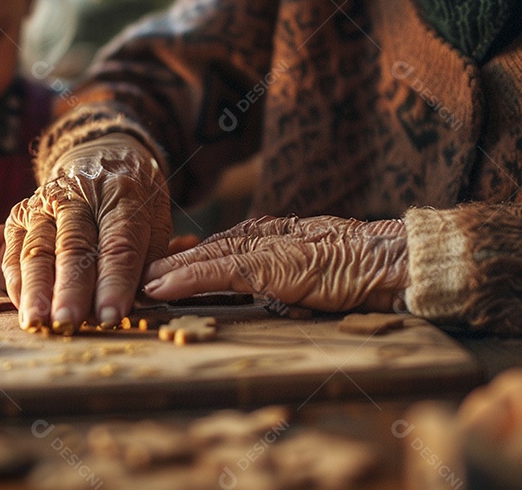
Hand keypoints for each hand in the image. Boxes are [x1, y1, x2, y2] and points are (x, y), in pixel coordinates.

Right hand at [1, 134, 171, 329]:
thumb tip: (141, 299)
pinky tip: (22, 308)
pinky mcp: (20, 215)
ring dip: (36, 289)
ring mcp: (44, 203)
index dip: (115, 282)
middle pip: (73, 246)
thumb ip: (149, 256)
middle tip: (68, 322)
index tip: (110, 314)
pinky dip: (15, 282)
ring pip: (37, 249)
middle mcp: (77, 195)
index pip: (118, 242)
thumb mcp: (155, 216)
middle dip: (70, 289)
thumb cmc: (132, 196)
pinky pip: (13, 251)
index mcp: (121, 192)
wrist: (98, 156)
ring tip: (37, 321)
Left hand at [143, 215, 407, 311]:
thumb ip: (283, 271)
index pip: (220, 246)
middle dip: (167, 263)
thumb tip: (260, 285)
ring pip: (204, 259)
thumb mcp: (312, 266)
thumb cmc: (359, 268)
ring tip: (136, 283)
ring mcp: (265, 248)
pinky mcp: (270, 265)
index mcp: (272, 234)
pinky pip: (219, 273)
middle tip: (132, 275)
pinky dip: (187, 280)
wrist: (388, 260)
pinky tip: (162, 287)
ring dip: (167, 272)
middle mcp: (263, 235)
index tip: (158, 269)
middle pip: (205, 250)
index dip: (187, 259)